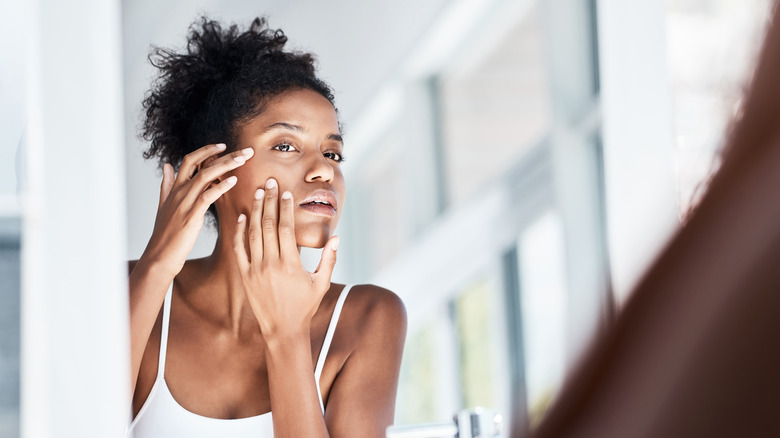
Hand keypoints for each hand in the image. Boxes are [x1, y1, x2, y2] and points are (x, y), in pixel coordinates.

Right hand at [141, 143, 253, 275]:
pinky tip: (234, 181)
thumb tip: (166, 166)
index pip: (189, 160)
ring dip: (227, 165)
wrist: (159, 256)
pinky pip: (207, 196)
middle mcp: (179, 192)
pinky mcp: (191, 216)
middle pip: (201, 164)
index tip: (223, 145)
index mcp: (175, 188)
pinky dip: (221, 187)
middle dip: (225, 154)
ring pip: (206, 176)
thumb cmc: (165, 234)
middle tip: (246, 150)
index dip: (206, 150)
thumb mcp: (164, 206)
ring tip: (244, 159)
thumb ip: (166, 185)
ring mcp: (184, 203)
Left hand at [233, 177, 338, 337]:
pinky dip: (239, 231)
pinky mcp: (245, 275)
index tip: (285, 192)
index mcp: (290, 264)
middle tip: (269, 182)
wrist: (282, 330)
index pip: (285, 228)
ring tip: (256, 192)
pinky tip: (242, 216)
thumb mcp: (321, 284)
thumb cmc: (305, 307)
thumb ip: (329, 260)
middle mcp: (271, 264)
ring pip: (253, 233)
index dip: (284, 207)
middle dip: (268, 201)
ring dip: (254, 210)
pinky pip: (239, 248)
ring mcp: (255, 269)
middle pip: (267, 224)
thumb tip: (337, 238)